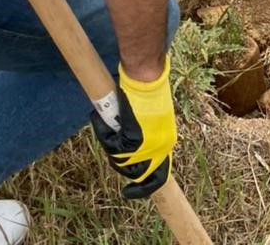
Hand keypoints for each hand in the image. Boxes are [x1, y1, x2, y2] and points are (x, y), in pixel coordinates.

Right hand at [91, 57, 176, 198]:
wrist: (147, 78)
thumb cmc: (148, 89)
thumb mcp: (152, 117)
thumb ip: (146, 132)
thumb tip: (128, 140)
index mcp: (166, 142)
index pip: (158, 176)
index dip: (144, 186)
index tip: (130, 191)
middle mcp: (160, 149)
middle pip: (136, 172)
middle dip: (122, 163)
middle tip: (113, 144)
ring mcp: (148, 147)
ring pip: (121, 161)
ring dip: (111, 145)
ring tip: (108, 123)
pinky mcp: (135, 141)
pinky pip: (113, 146)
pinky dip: (104, 133)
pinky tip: (103, 118)